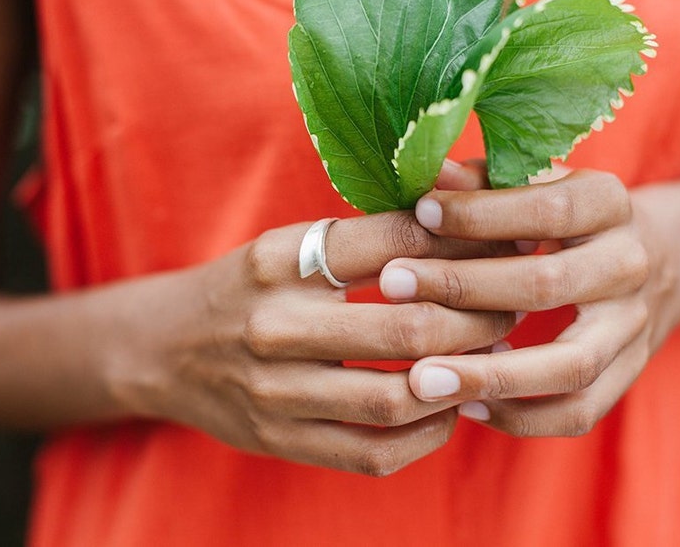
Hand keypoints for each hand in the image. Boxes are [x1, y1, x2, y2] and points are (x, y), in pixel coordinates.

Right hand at [104, 210, 515, 475]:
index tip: (509, 247)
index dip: (468, 244)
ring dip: (461, 380)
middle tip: (512, 311)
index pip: (396, 241)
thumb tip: (464, 228)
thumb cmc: (247, 289)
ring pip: (399, 398)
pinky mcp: (278, 440)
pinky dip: (427, 435)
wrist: (167, 348)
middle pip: (411, 326)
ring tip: (488, 361)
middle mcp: (274, 324)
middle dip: (482, 319)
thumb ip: (366, 238)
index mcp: (280, 259)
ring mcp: (274, 391)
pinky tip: (446, 409)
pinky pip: (373, 452)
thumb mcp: (291, 246)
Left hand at [381, 169, 671, 436]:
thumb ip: (486, 182)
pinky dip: (520, 417)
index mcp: (608, 204)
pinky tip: (463, 408)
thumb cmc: (565, 216)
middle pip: (547, 285)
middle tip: (392, 285)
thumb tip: (431, 175)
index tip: (418, 214)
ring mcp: (633, 326)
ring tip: (421, 379)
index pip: (547, 209)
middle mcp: (628, 265)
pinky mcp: (627, 374)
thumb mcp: (536, 185)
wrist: (652, 255)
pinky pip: (578, 412)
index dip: (480, 214)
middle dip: (462, 287)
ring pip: (568, 365)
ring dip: (490, 376)